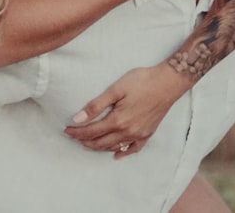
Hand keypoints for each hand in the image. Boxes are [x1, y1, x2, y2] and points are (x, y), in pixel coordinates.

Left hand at [63, 64, 190, 158]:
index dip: (77, 132)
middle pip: (100, 142)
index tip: (66, 130)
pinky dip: (123, 152)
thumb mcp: (116, 89)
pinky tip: (116, 154)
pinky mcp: (148, 133)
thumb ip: (96, 105)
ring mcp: (139, 134)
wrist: (168, 82)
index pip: (91, 131)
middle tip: (73, 137)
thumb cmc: (142, 81)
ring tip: (88, 143)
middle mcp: (128, 132)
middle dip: (84, 141)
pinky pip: (133, 149)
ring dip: (99, 147)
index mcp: (118, 120)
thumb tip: (77, 118)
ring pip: (114, 147)